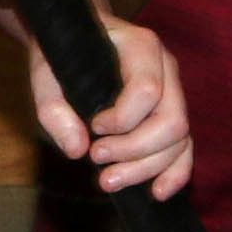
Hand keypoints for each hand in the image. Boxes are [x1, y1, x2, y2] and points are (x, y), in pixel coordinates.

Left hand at [25, 12, 193, 199]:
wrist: (76, 38)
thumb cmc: (62, 53)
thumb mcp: (45, 73)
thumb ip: (54, 110)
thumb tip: (77, 150)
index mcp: (141, 46)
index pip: (147, 91)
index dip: (122, 119)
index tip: (92, 127)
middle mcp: (166, 67)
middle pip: (171, 121)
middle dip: (135, 150)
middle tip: (97, 159)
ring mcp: (174, 92)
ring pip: (179, 140)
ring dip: (147, 168)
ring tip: (108, 180)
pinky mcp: (172, 114)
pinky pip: (185, 148)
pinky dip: (175, 173)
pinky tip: (157, 193)